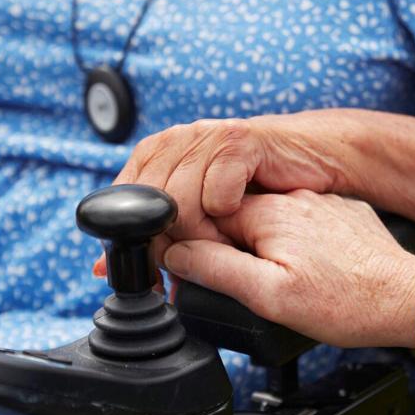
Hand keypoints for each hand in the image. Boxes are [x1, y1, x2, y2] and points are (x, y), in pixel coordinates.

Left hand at [93, 114, 351, 275]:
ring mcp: (204, 137)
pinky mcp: (238, 140)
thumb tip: (103, 270)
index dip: (134, 246)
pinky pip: (216, 191)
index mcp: (154, 155)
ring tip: (222, 246)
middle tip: (193, 269)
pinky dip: (226, 214)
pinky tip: (239, 217)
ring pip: (179, 204)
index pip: (123, 207)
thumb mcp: (196, 211)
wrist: (310, 156)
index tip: (152, 277)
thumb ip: (153, 235)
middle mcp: (174, 141)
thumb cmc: (255, 188)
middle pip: (149, 209)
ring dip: (202, 236)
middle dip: (170, 248)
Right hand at [161, 191, 414, 348]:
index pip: (207, 215)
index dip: (195, 247)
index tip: (200, 276)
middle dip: (225, 248)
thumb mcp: (270, 297)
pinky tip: (303, 271)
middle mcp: (295, 199)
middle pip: (234, 215)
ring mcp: (320, 205)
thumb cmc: (346, 304)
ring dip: (258, 247)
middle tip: (240, 287)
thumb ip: (216, 270)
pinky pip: (299, 224)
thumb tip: (175, 254)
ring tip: (276, 284)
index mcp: (270, 213)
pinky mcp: (341, 216)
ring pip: (267, 220)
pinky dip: (290, 245)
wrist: (406, 300)